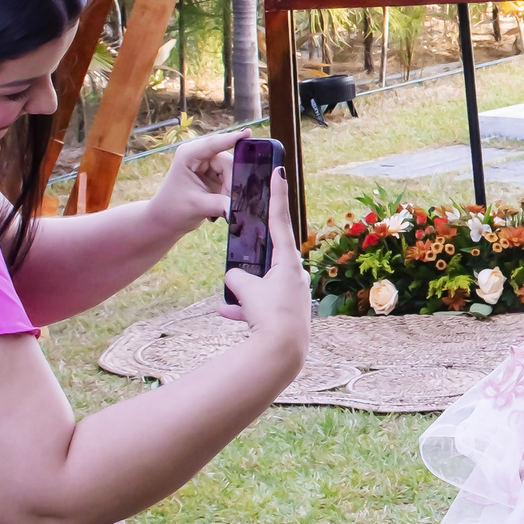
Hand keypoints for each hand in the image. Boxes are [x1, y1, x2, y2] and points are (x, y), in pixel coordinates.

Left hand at [146, 129, 244, 243]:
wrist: (166, 220)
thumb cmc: (174, 210)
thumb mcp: (198, 206)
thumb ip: (220, 204)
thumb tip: (240, 207)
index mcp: (189, 155)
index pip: (214, 144)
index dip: (232, 138)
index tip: (248, 133)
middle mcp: (199, 155)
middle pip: (227, 161)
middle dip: (232, 182)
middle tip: (231, 201)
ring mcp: (208, 164)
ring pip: (232, 171)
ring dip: (231, 189)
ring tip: (223, 205)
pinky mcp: (214, 174)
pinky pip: (232, 178)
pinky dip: (230, 191)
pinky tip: (223, 202)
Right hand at [218, 169, 310, 375]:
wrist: (282, 353)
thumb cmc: (269, 315)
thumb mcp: (246, 291)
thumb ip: (237, 277)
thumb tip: (234, 277)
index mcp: (288, 262)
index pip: (280, 221)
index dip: (278, 195)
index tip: (280, 171)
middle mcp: (295, 276)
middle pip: (267, 261)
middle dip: (250, 269)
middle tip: (244, 275)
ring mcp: (293, 296)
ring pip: (262, 287)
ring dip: (245, 295)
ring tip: (231, 305)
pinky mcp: (288, 315)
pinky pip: (262, 307)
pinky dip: (245, 311)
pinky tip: (227, 315)